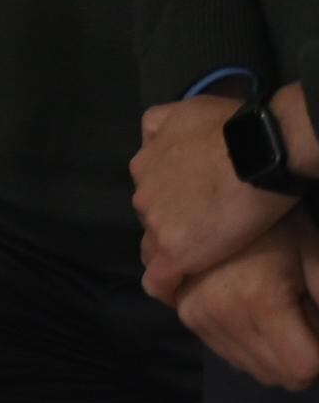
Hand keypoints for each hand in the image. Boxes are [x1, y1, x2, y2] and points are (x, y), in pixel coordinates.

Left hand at [134, 90, 311, 297]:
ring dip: (174, 251)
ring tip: (200, 259)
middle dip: (172, 222)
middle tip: (203, 229)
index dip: (171, 200)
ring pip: (156, 246)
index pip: (150, 190)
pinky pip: (160, 280)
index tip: (190, 207)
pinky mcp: (175, 252)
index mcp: (144, 162)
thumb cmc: (233, 127)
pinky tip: (178, 292)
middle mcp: (142, 193)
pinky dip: (168, 286)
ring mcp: (156, 224)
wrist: (260, 150)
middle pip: (151, 216)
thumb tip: (152, 132)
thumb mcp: (186, 109)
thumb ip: (162, 122)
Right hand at [174, 213, 318, 388]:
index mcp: (259, 303)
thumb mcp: (318, 258)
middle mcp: (221, 317)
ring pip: (252, 369)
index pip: (304, 369)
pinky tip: (254, 309)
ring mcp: (197, 317)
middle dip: (301, 356)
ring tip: (279, 309)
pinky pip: (227, 353)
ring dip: (275, 353)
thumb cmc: (278, 222)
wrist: (220, 193)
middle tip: (304, 314)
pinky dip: (249, 344)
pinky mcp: (184, 314)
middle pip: (277, 375)